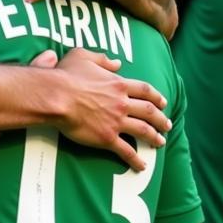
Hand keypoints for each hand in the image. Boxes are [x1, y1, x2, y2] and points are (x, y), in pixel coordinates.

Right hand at [52, 48, 169, 170]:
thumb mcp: (82, 56)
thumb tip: (116, 63)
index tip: (163, 103)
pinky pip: (126, 151)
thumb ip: (101, 59)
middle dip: (161, 119)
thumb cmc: (66, 75)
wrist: (56, 96)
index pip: (145, 90)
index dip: (156, 97)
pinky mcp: (107, 137)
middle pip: (149, 111)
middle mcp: (122, 103)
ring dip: (154, 137)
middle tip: (167, 125)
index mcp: (118, 84)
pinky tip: (142, 166)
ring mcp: (116, 121)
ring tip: (160, 142)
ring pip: (143, 130)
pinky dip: (136, 160)